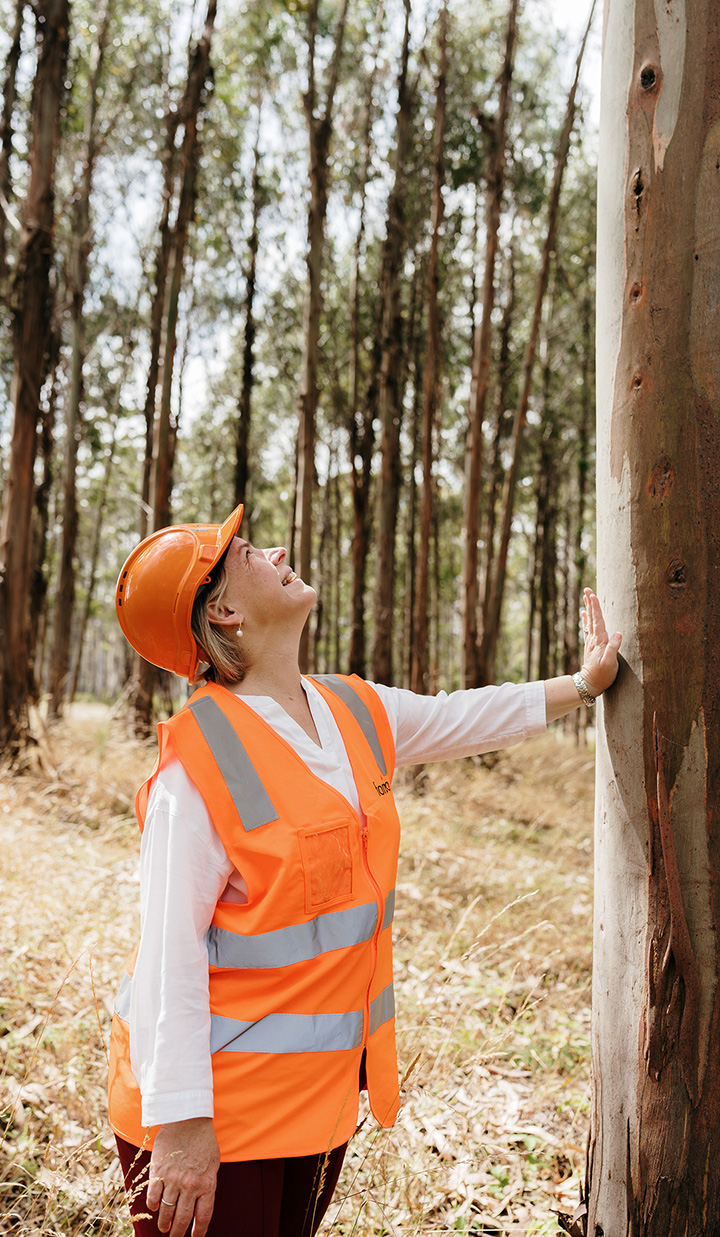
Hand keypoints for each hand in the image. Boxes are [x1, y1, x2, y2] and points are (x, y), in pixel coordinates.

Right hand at [146, 1117, 219, 1236]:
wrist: (188, 1119)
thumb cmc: (203, 1141)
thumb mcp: (213, 1164)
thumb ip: (208, 1185)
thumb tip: (201, 1206)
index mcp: (207, 1184)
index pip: (203, 1216)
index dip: (199, 1231)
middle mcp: (190, 1185)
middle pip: (183, 1218)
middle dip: (177, 1232)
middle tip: (174, 1236)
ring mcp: (173, 1179)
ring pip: (167, 1211)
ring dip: (164, 1222)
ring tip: (164, 1227)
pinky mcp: (159, 1172)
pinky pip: (153, 1196)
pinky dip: (153, 1205)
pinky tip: (154, 1207)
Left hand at [580, 588, 621, 697]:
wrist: (589, 684)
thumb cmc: (602, 676)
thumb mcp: (611, 664)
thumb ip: (613, 648)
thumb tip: (618, 633)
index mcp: (600, 641)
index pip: (598, 621)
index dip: (596, 608)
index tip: (593, 595)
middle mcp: (594, 639)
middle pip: (592, 618)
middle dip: (590, 603)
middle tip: (587, 590)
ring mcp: (592, 642)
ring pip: (590, 621)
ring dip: (588, 608)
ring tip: (586, 597)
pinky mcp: (591, 646)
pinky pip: (588, 628)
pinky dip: (586, 619)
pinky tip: (584, 614)